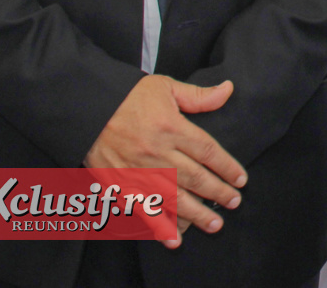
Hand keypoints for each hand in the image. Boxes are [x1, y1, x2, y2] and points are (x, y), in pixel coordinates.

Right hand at [83, 75, 246, 247]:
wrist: (86, 109)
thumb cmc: (129, 97)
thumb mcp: (166, 86)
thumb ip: (199, 95)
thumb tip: (228, 90)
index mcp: (171, 127)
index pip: (208, 151)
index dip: (227, 167)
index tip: (240, 179)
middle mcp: (157, 152)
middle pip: (195, 177)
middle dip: (217, 192)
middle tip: (234, 203)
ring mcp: (138, 172)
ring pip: (174, 197)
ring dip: (196, 214)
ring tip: (215, 224)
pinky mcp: (120, 185)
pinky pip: (143, 209)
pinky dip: (159, 226)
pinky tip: (174, 238)